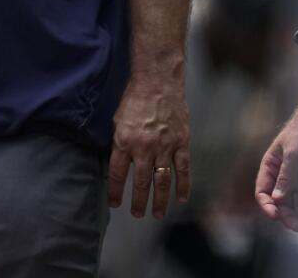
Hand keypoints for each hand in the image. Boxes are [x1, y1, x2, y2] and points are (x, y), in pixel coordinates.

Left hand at [108, 72, 190, 218]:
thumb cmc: (134, 100)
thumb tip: (117, 161)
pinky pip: (183, 170)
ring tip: (157, 214)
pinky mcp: (181, 144)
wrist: (158, 84)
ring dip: (160, 200)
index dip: (115, 191)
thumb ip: (119, 142)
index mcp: (124, 142)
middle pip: (141, 182)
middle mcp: (144, 148)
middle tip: (137, 214)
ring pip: (162, 181)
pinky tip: (181, 198)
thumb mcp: (117, 120)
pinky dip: (183, 186)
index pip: (117, 173)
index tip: (115, 203)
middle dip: (139, 201)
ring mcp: (165, 147)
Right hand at [255, 103, 297, 230]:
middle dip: (287, 214)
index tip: (276, 216)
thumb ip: (286, 176)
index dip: (267, 205)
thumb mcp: (294, 153)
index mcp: (270, 166)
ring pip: (297, 202)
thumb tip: (277, 199)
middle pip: (281, 200)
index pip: (263, 190)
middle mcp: (283, 174)